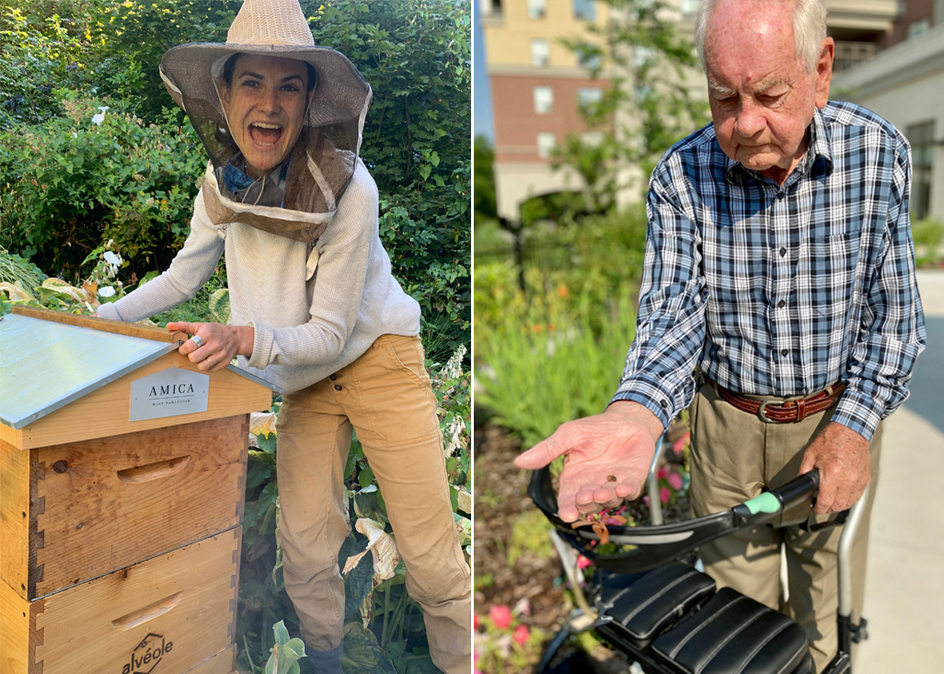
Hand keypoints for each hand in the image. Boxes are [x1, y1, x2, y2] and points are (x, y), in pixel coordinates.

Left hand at [167, 321, 253, 371]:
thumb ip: (184, 326)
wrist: (235, 338)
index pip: (189, 346)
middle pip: (194, 358)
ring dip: (198, 362)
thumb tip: (169, 326)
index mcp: (207, 334)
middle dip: (191, 356)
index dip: (183, 349)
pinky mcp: (225, 363)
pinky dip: (207, 366)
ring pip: (201, 366)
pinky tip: (209, 359)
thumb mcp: (201, 326)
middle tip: (193, 352)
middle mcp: (215, 345)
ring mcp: (221, 355)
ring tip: (201, 356)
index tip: (185, 348)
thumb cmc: (215, 331)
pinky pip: (210, 370)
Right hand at [514, 401, 663, 522]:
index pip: (568, 499)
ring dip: (605, 499)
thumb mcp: (568, 436)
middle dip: (586, 504)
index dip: (567, 508)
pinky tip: (622, 489)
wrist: (625, 420)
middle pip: (588, 504)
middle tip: (584, 497)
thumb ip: (547, 450)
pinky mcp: (633, 481)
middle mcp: (593, 486)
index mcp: (574, 479)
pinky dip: (626, 492)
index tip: (567, 514)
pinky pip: (630, 491)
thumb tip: (518, 461)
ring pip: (609, 501)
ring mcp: (613, 485)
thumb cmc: (594, 429)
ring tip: (601, 492)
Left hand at [798, 422, 870, 513]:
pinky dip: (848, 499)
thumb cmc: (831, 440)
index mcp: (832, 473)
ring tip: (830, 500)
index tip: (814, 508)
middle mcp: (847, 479)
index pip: (826, 501)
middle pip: (837, 506)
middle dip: (827, 509)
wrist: (851, 431)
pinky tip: (840, 494)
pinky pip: (856, 497)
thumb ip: (804, 472)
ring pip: (848, 504)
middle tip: (820, 505)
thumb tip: (801, 485)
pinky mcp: (865, 479)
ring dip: (838, 505)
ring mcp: (858, 480)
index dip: (818, 508)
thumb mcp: (810, 455)